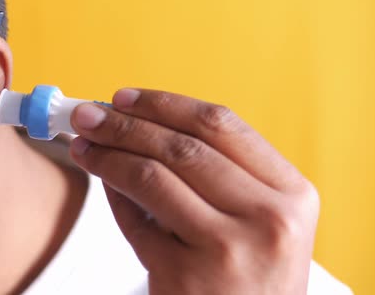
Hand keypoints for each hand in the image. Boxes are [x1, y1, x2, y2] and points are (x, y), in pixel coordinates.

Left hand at [69, 89, 319, 294]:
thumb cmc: (252, 274)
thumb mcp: (262, 220)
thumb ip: (221, 173)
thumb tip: (141, 123)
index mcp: (292, 193)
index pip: (220, 125)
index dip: (165, 104)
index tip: (124, 97)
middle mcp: (268, 219)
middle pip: (181, 147)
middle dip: (125, 124)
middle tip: (87, 114)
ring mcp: (227, 250)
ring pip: (151, 177)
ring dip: (108, 155)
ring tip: (83, 144)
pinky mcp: (186, 279)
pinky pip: (135, 224)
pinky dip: (113, 198)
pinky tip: (104, 184)